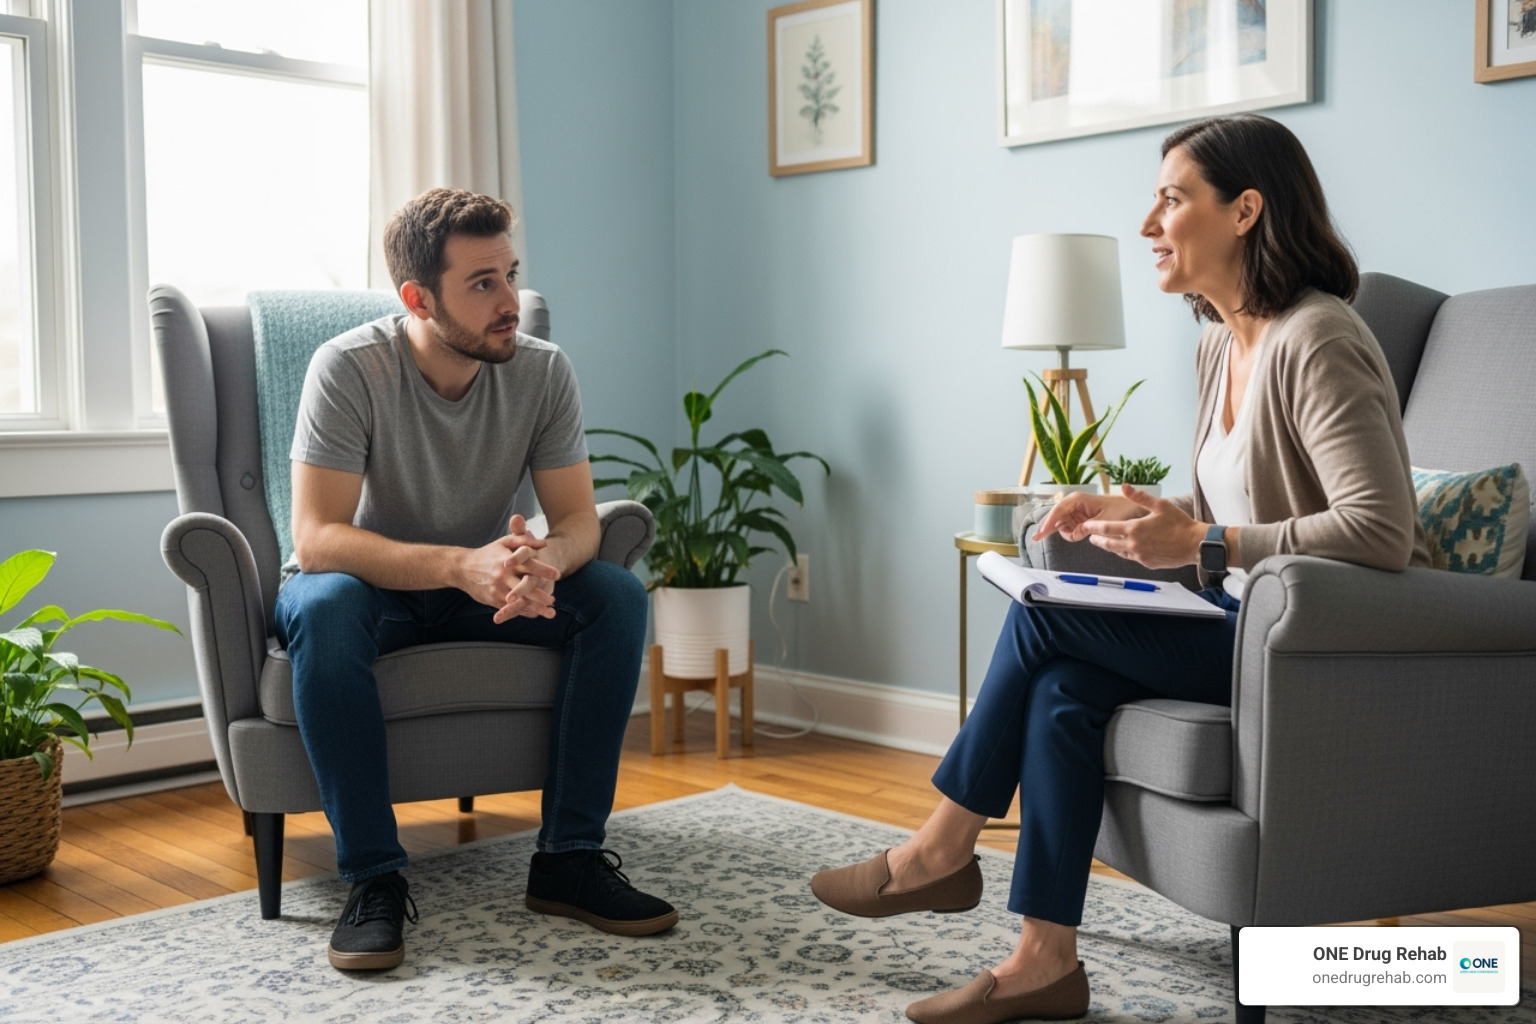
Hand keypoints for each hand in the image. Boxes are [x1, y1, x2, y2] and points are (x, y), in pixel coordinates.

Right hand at [458, 514, 560, 619]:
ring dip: (535, 608)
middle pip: (524, 587)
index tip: (558, 574)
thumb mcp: (504, 542)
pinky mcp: (493, 600)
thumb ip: (524, 540)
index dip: (543, 570)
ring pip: (519, 601)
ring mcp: (497, 590)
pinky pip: (510, 609)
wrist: (463, 568)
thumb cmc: (488, 553)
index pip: (528, 565)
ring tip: (550, 612)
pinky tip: (535, 614)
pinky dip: (523, 612)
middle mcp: (503, 576)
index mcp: (507, 561)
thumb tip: (544, 543)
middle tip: (553, 600)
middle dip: (540, 595)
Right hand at [1032, 491, 1144, 542]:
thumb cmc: (1120, 509)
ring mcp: (1075, 512)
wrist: (1131, 508)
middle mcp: (1073, 504)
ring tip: (1078, 536)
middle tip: (1037, 538)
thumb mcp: (1105, 520)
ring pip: (1061, 525)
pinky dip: (1071, 534)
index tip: (1041, 532)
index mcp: (1078, 499)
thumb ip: (1088, 527)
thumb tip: (1074, 534)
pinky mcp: (1079, 519)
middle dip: (1051, 528)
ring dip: (1066, 533)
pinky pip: (1069, 528)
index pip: (1058, 510)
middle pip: (1055, 518)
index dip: (1048, 522)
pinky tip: (1077, 535)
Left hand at [1077, 485, 1204, 568]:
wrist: (1196, 544)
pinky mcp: (1148, 564)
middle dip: (1098, 540)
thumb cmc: (1180, 523)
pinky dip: (1127, 553)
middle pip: (1109, 543)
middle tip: (1091, 538)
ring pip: (1119, 552)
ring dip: (1111, 547)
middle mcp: (1134, 544)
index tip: (1086, 526)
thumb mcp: (1160, 505)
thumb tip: (1124, 486)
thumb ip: (1139, 496)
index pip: (1107, 528)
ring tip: (1106, 543)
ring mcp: (1140, 556)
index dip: (1094, 527)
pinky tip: (1126, 549)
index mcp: (1135, 528)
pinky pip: (1132, 558)